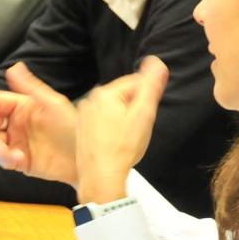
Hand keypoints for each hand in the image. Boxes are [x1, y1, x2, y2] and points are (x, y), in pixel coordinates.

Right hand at [0, 62, 77, 184]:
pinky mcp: (19, 160)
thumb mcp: (53, 104)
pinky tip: (20, 159)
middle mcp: (15, 123)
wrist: (84, 156)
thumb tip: (14, 67)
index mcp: (20, 106)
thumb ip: (31, 87)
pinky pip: (2, 160)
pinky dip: (5, 160)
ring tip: (11, 153)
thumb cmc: (73, 126)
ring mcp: (16, 142)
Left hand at [74, 56, 168, 203]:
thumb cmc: (123, 147)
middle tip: (137, 131)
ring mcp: (84, 116)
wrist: (101, 177)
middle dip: (134, 111)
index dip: (146, 100)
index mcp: (105, 92)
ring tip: (126, 140)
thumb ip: (150, 86)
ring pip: (114, 111)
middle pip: (124, 97)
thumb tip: (157, 62)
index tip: (146, 118)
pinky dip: (112, 131)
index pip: (136, 83)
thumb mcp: (143, 114)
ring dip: (124, 121)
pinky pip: (103, 123)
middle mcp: (90, 100)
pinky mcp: (82, 130)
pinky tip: (116, 145)